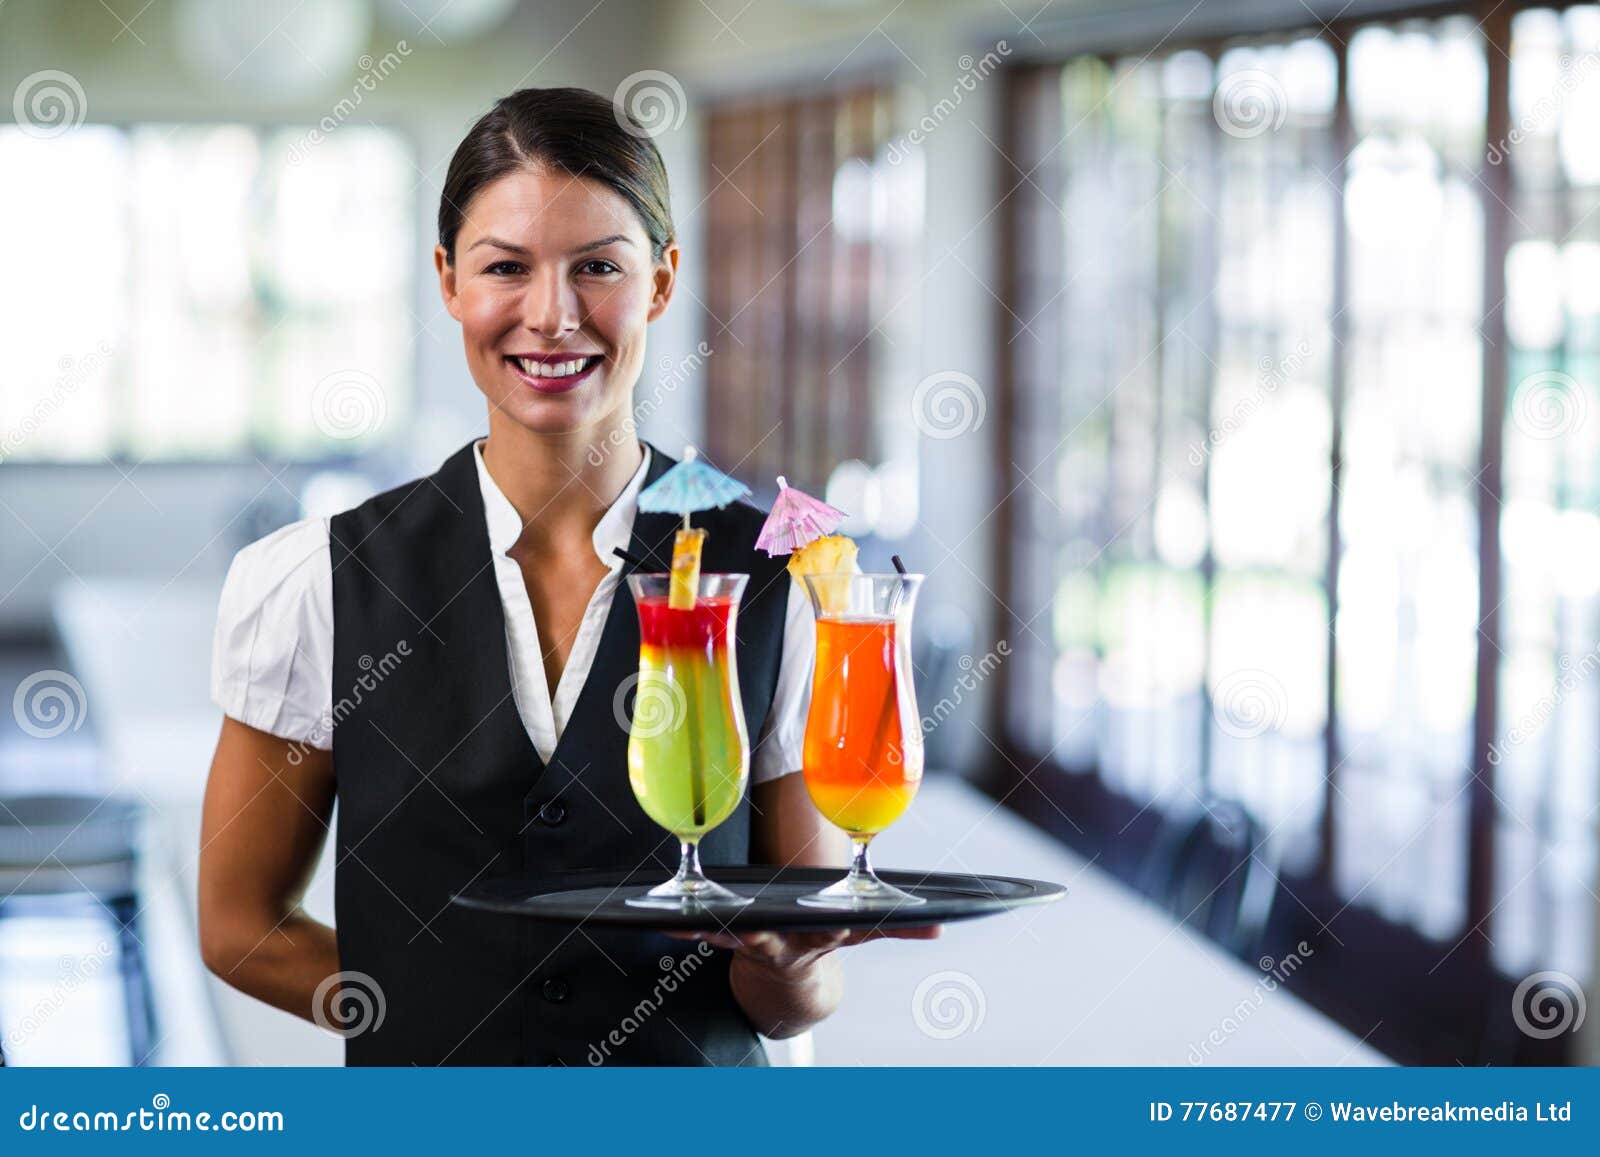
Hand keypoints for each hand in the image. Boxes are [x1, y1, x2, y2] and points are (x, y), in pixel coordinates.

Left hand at [665, 925, 940, 975]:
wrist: (786, 982)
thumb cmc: (822, 939)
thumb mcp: (858, 933)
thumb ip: (895, 927)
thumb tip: (941, 927)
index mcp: (819, 936)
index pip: (829, 928)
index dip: (831, 922)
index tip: (827, 921)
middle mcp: (785, 943)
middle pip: (769, 934)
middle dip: (749, 928)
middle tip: (734, 921)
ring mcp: (752, 945)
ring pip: (727, 932)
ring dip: (704, 925)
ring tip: (682, 916)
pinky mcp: (726, 939)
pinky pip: (701, 929)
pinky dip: (684, 923)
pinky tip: (663, 916)